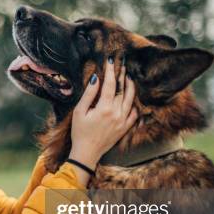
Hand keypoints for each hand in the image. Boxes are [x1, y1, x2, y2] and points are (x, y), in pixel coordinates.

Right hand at [68, 57, 137, 184]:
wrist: (87, 153)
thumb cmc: (79, 132)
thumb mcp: (79, 112)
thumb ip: (89, 94)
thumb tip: (96, 78)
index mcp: (104, 108)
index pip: (110, 84)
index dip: (111, 70)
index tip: (111, 60)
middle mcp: (117, 113)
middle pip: (123, 89)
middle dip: (122, 75)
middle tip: (123, 65)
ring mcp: (123, 121)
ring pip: (132, 99)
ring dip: (131, 87)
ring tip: (129, 77)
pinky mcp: (125, 128)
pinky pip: (134, 113)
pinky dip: (134, 104)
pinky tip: (132, 98)